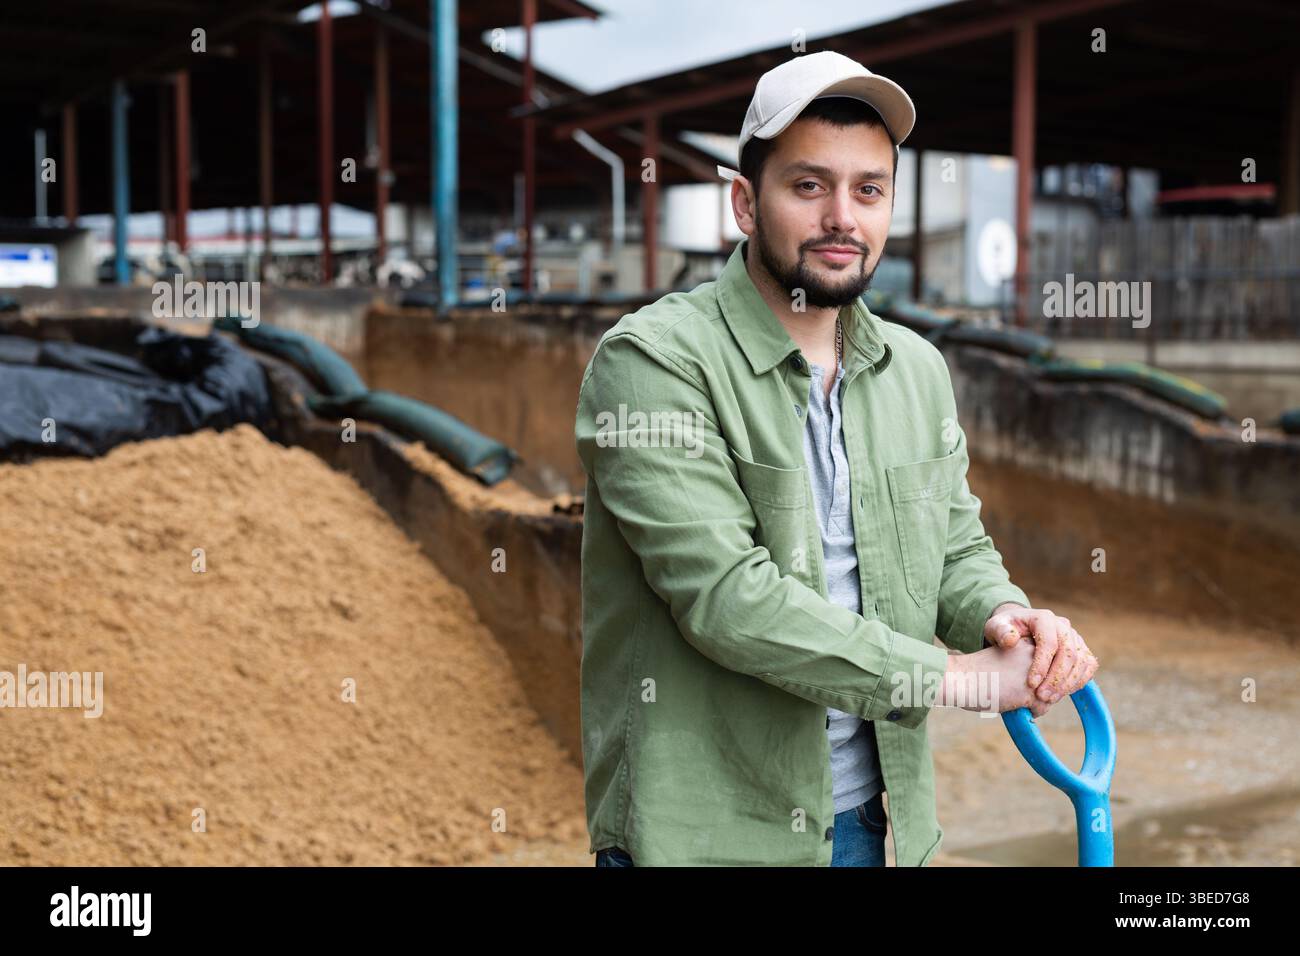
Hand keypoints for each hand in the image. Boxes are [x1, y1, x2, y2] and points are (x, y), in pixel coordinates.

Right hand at [940, 643, 1052, 718]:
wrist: (961, 678)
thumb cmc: (980, 672)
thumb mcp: (1008, 659)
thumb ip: (1028, 666)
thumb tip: (1052, 689)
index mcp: (1029, 642)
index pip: (1049, 664)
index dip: (1040, 677)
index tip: (1023, 680)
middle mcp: (1036, 654)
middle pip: (1054, 679)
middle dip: (1043, 689)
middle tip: (1019, 691)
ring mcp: (1036, 673)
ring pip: (1052, 695)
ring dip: (1038, 702)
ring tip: (1016, 698)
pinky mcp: (1031, 692)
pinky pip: (1042, 708)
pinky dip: (1031, 712)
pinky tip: (1014, 705)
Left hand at [983, 603, 1098, 703]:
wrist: (1018, 629)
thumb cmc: (1005, 630)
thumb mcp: (996, 627)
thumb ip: (1000, 632)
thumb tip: (1011, 640)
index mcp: (1043, 618)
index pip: (1049, 642)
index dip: (1042, 664)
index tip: (1031, 683)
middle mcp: (1063, 625)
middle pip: (1069, 652)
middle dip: (1056, 678)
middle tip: (1041, 697)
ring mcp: (1074, 637)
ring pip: (1081, 661)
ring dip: (1068, 683)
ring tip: (1049, 699)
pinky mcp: (1081, 649)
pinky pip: (1088, 666)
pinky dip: (1079, 681)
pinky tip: (1062, 693)